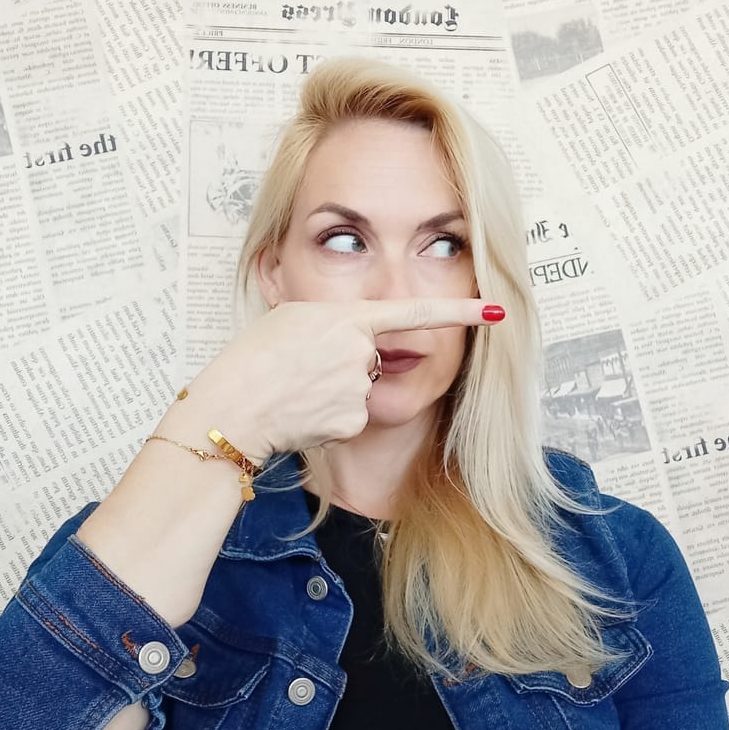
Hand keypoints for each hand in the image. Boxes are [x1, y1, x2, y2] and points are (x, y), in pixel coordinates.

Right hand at [195, 297, 502, 460]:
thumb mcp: (289, 318)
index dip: (459, 310)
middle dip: (342, 367)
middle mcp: (360, 351)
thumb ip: (331, 323)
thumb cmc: (250, 359)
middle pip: (369, 359)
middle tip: (299, 371)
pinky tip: (299, 415)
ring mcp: (358, 387)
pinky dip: (325, 419)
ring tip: (292, 392)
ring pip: (356, 391)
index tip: (495, 309)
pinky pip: (347, 418)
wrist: (233, 406)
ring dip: (330, 394)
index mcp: (347, 317)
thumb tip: (354, 343)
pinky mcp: (352, 420)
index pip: (413, 312)